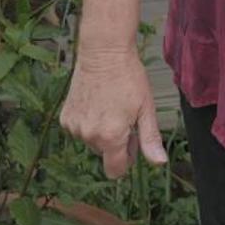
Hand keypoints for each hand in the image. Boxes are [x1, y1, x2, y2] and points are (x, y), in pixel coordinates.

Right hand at [60, 50, 167, 176]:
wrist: (103, 53)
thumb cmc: (128, 78)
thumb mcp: (146, 108)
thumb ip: (150, 139)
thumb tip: (159, 163)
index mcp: (110, 137)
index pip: (115, 170)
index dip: (126, 160)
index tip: (132, 142)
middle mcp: (89, 136)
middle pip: (104, 154)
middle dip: (115, 141)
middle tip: (124, 116)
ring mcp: (74, 127)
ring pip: (91, 141)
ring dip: (100, 131)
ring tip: (109, 106)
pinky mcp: (65, 118)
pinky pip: (79, 130)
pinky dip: (87, 122)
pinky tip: (95, 103)